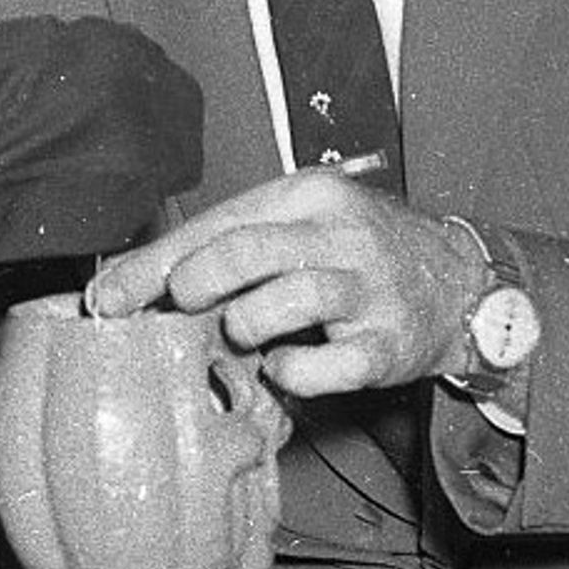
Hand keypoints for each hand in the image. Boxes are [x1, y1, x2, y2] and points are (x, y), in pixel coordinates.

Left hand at [86, 172, 486, 401]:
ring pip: (290, 298)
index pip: (216, 223)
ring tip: (244, 333)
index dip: (155, 265)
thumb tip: (141, 283)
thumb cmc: (360, 256)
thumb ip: (236, 245)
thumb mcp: (304, 226)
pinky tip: (286, 366)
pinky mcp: (390, 344)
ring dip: (248, 324)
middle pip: (247, 251)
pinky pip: (331, 365)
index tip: (107, 297)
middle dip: (194, 284)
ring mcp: (369, 289)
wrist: (461, 285)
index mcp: (308, 196)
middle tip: (181, 308)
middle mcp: (341, 234)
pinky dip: (296, 372)